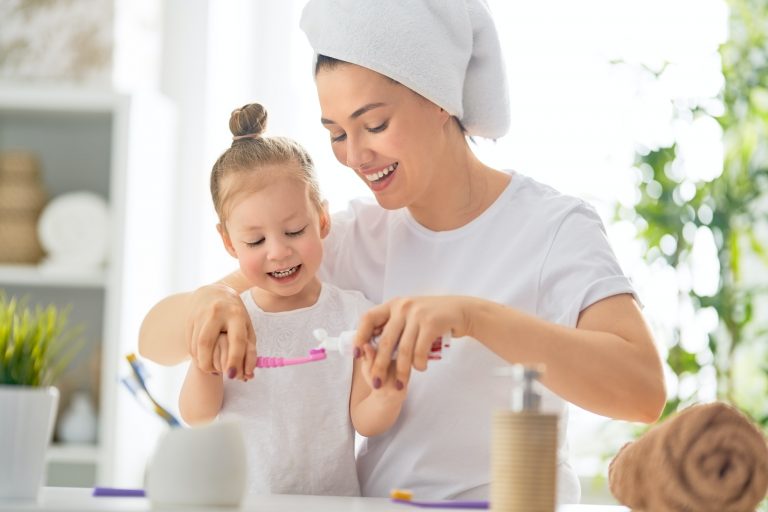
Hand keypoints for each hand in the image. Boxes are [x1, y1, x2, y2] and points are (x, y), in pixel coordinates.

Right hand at [187, 284, 256, 379]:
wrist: (214, 293)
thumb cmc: (236, 315)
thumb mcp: (247, 327)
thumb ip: (250, 351)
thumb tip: (248, 376)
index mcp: (236, 314)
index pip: (235, 340)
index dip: (234, 360)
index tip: (232, 376)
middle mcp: (216, 313)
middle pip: (206, 343)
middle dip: (209, 364)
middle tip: (215, 373)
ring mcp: (200, 315)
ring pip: (196, 345)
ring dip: (202, 361)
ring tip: (211, 366)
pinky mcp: (189, 319)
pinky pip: (190, 343)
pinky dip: (196, 355)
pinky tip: (203, 357)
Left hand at [355, 296, 472, 390]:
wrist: (462, 311)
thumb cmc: (433, 316)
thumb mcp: (410, 314)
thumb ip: (394, 325)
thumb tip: (370, 345)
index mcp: (393, 304)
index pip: (368, 318)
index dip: (359, 336)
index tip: (356, 354)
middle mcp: (403, 307)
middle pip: (385, 341)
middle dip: (379, 365)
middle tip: (376, 382)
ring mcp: (417, 314)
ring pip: (403, 350)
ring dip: (401, 371)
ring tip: (401, 384)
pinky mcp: (431, 323)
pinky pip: (419, 351)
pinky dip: (419, 364)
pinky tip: (421, 368)